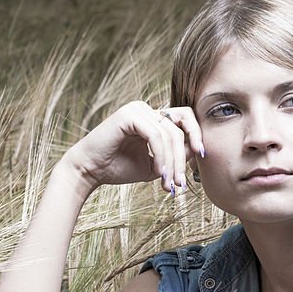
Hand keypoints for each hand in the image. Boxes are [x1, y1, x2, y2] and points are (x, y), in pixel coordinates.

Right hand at [62, 102, 204, 193]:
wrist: (91, 171)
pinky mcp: (129, 115)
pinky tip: (159, 173)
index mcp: (154, 117)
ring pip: (170, 134)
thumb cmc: (119, 168)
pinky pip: (156, 136)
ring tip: (167, 183)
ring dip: (172, 162)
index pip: (185, 118)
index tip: (201, 156)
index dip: (197, 135)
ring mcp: (137, 109)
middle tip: (180, 182)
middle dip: (184, 157)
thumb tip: (198, 150)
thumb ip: (176, 156)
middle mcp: (147, 109)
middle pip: (181, 127)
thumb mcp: (156, 165)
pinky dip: (161, 156)